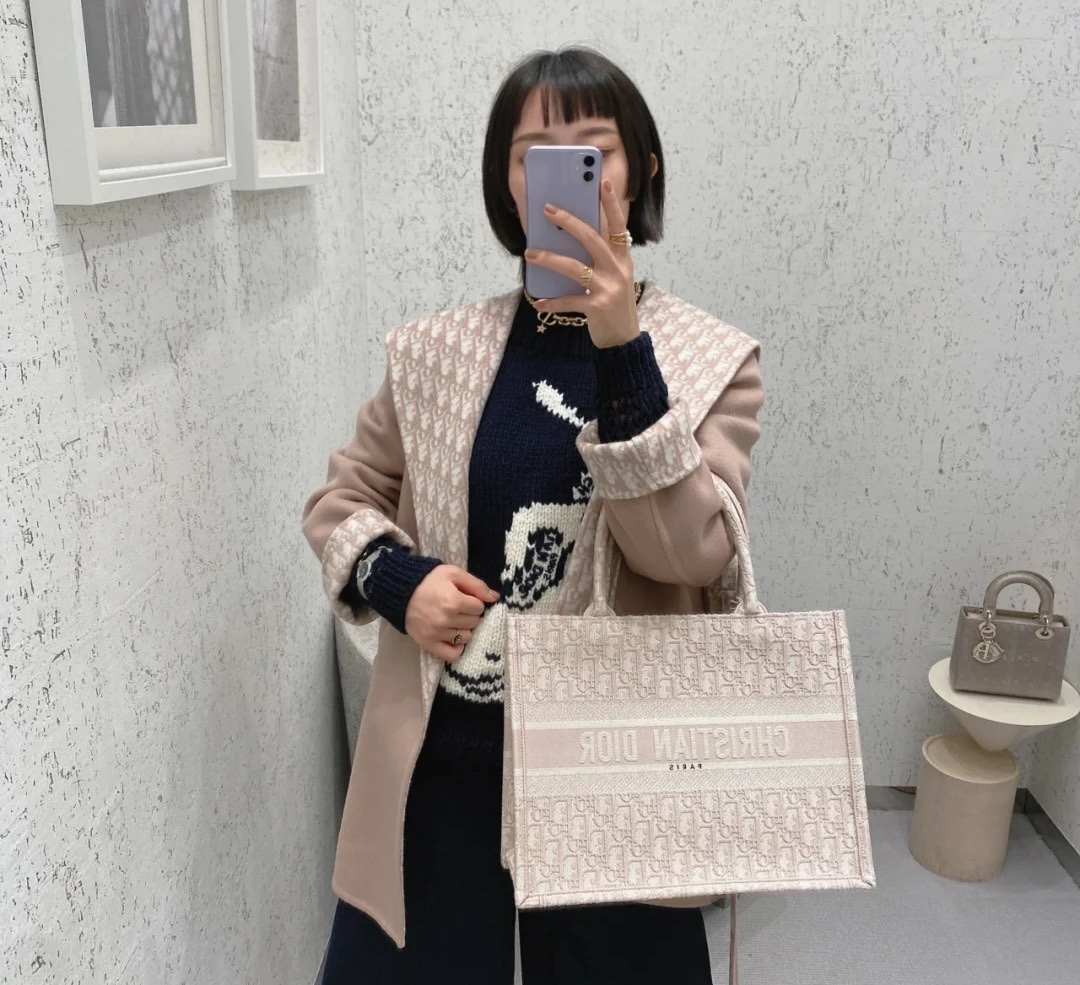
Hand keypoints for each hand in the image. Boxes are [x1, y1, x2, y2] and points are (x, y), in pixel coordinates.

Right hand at [404, 565, 499, 662]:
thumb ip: (476, 584)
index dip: (474, 601)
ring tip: (454, 620)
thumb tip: (495, 597)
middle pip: (474, 622)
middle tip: (459, 608)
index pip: (479, 608)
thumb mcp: (453, 573)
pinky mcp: (429, 644)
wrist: (400, 591)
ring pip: (466, 637)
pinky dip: (457, 648)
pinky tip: (454, 638)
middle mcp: (446, 620)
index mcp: (454, 601)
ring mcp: (437, 634)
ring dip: (464, 629)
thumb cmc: (429, 580)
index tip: (465, 598)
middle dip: (470, 615)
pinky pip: (452, 655)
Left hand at [523, 178, 639, 348]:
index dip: (611, 204)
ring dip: (550, 259)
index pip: (618, 225)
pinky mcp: (597, 307)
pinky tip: (538, 302)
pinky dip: (552, 302)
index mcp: (622, 258)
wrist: (624, 338)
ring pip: (574, 268)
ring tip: (530, 254)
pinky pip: (569, 301)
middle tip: (548, 208)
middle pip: (592, 238)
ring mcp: (608, 288)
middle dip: (569, 221)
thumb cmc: (614, 304)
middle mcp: (617, 269)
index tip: (602, 182)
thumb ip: (599, 259)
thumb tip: (567, 240)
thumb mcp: (614, 277)